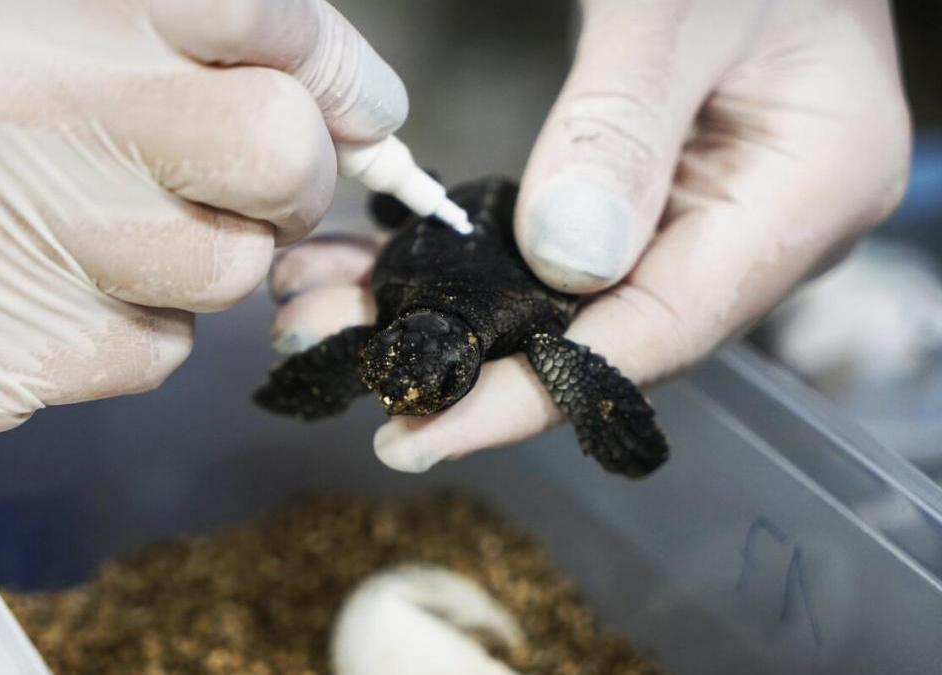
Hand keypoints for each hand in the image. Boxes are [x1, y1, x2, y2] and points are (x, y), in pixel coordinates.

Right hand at [0, 0, 405, 474]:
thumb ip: (130, 39)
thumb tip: (314, 80)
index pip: (260, 11)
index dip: (333, 67)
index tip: (354, 105)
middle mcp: (29, 99)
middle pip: (278, 148)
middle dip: (296, 182)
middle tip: (258, 193)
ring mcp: (19, 230)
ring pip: (228, 267)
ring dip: (201, 266)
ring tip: (102, 247)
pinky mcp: (10, 348)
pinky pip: (153, 349)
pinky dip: (130, 333)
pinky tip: (45, 306)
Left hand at [268, 0, 909, 471]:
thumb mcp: (675, 13)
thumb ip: (621, 128)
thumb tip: (563, 261)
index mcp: (805, 194)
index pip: (660, 332)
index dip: (537, 394)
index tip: (424, 429)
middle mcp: (760, 233)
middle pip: (605, 332)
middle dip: (467, 359)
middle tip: (340, 356)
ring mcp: (708, 220)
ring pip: (570, 301)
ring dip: (452, 313)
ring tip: (330, 311)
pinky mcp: (658, 200)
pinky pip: (562, 252)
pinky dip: (474, 264)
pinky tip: (386, 264)